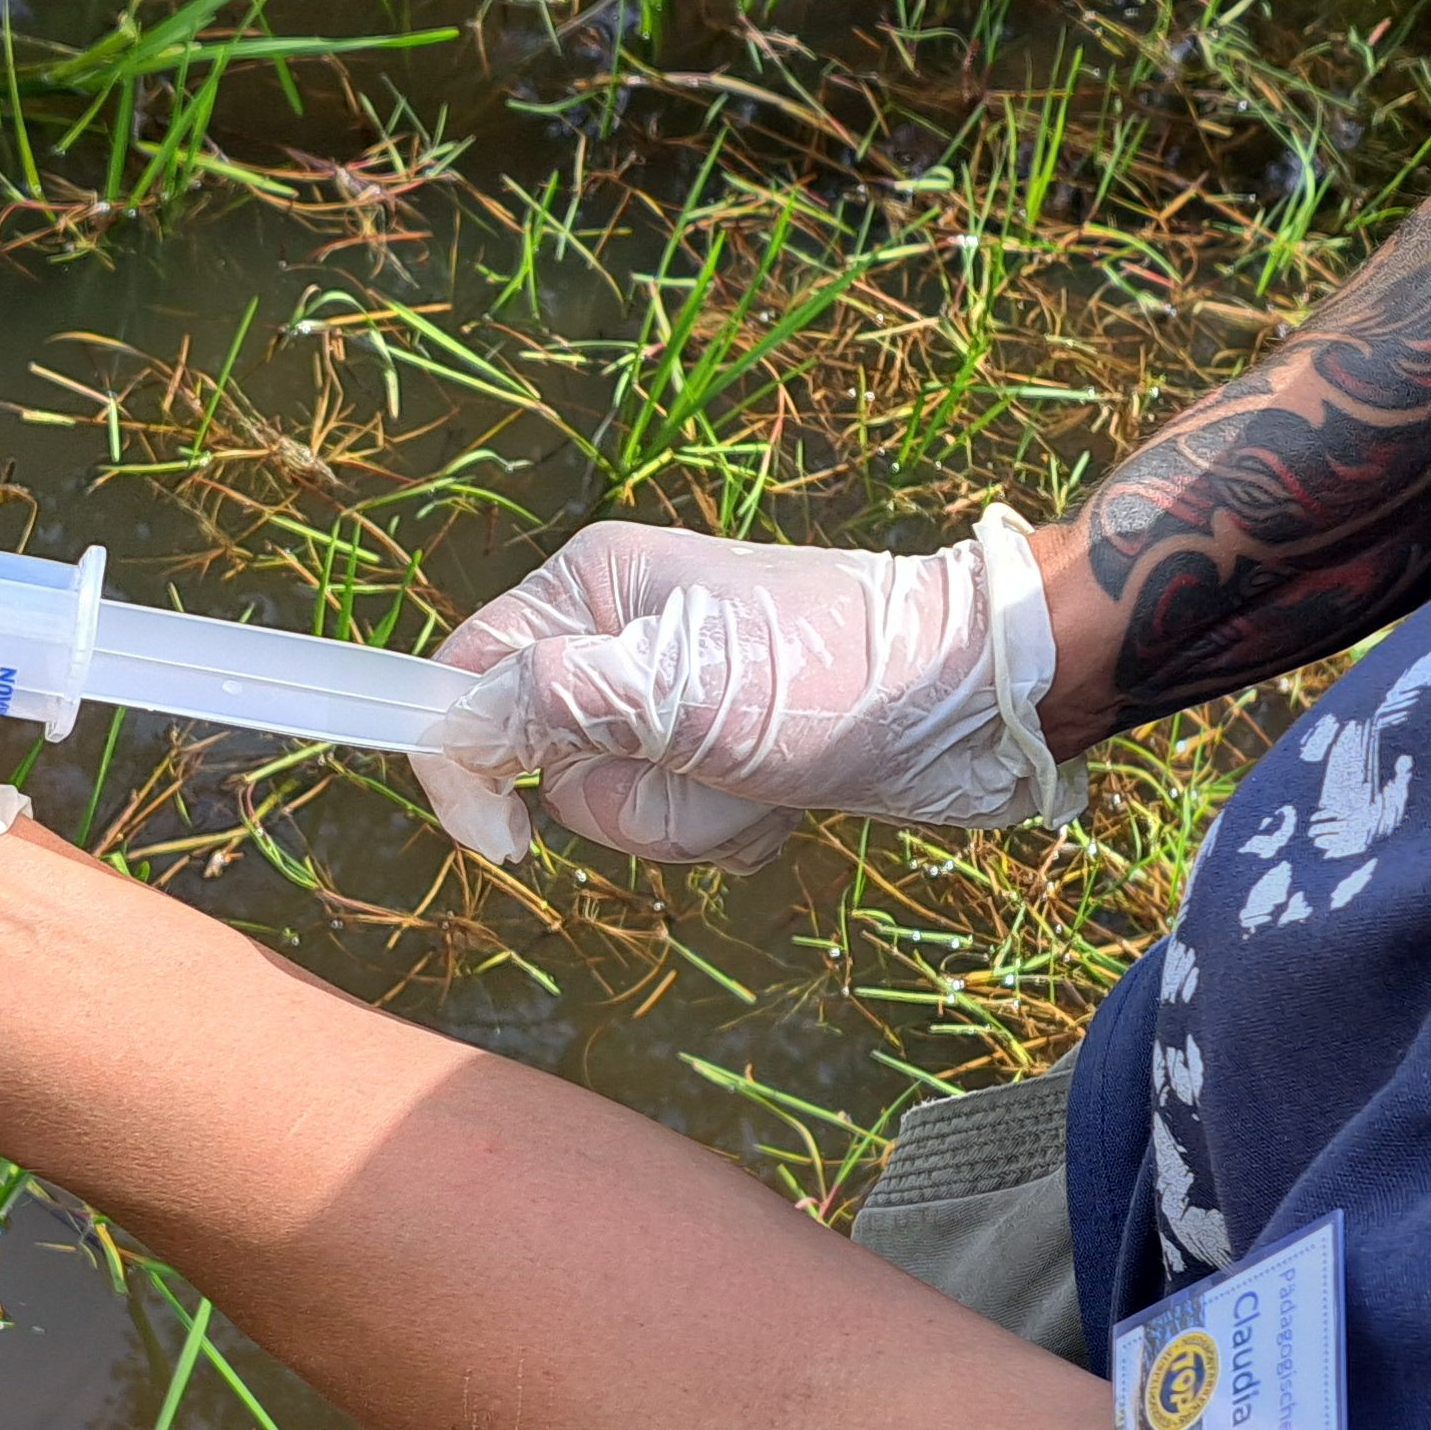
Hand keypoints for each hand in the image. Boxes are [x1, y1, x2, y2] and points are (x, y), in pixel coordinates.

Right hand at [407, 510, 1082, 867]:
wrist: (973, 695)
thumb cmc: (827, 674)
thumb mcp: (674, 686)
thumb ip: (550, 700)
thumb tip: (457, 725)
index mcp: (588, 588)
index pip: (463, 677)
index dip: (464, 766)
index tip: (506, 841)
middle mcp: (618, 637)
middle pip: (544, 764)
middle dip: (626, 795)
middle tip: (704, 764)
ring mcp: (672, 698)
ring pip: (615, 806)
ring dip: (688, 819)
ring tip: (761, 779)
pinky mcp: (720, 750)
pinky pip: (681, 822)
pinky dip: (730, 828)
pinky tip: (786, 797)